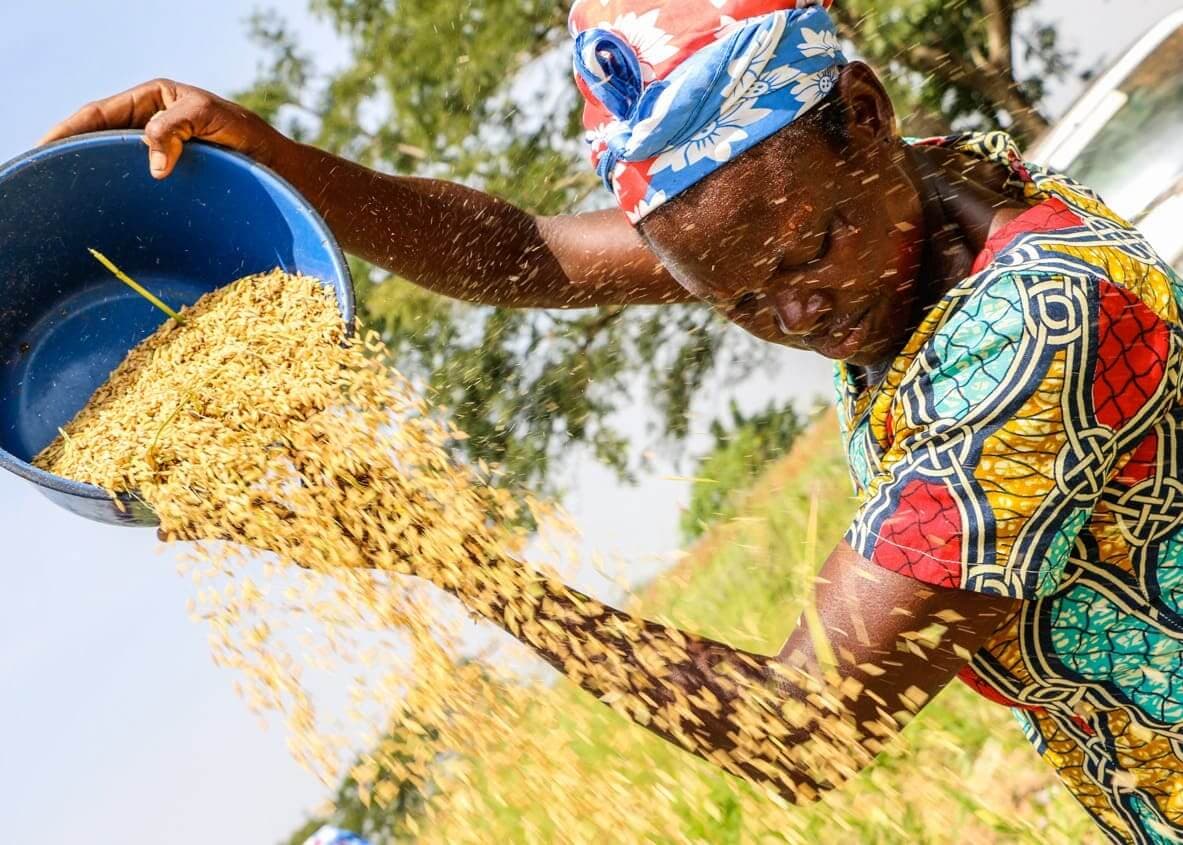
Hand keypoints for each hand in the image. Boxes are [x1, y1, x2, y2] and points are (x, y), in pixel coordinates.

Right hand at [40, 79, 289, 178]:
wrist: (284, 173)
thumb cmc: (254, 140)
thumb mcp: (214, 119)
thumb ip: (179, 126)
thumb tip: (152, 163)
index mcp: (154, 100)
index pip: (99, 113)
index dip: (68, 130)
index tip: (45, 148)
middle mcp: (152, 124)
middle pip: (100, 139)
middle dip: (73, 155)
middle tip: (46, 179)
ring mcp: (160, 153)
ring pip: (115, 165)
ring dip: (93, 180)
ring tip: (66, 200)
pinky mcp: (172, 180)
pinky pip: (136, 187)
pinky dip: (120, 199)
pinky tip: (105, 216)